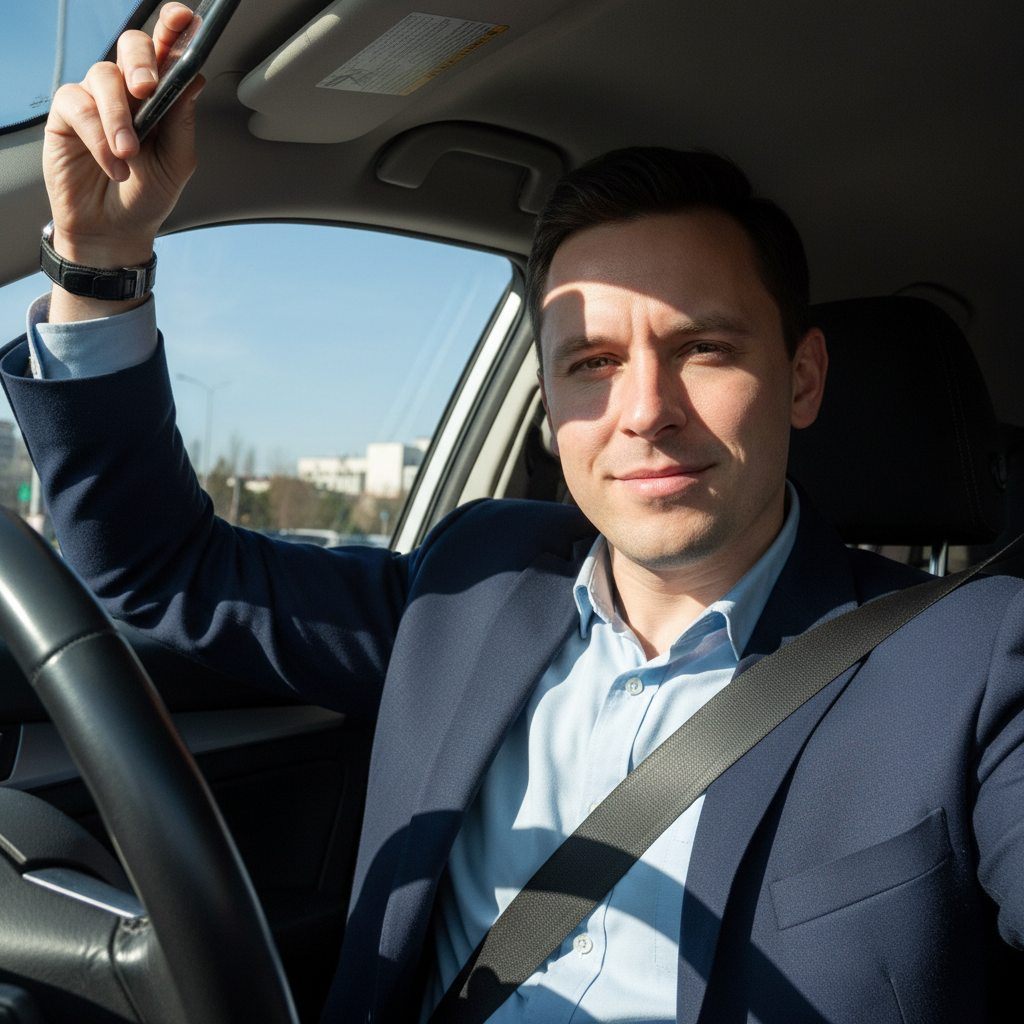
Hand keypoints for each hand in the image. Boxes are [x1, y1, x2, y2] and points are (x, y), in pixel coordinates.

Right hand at [44, 3, 203, 319]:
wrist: (114, 229)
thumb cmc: (148, 196)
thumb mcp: (177, 163)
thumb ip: (182, 120)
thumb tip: (192, 79)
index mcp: (162, 97)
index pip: (169, 53)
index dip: (176, 30)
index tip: (186, 20)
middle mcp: (129, 90)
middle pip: (133, 46)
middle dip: (142, 60)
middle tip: (146, 88)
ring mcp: (98, 98)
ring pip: (105, 77)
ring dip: (119, 118)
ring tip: (129, 155)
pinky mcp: (68, 114)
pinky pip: (79, 106)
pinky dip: (98, 136)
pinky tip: (113, 163)